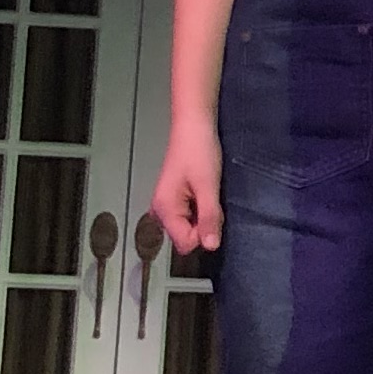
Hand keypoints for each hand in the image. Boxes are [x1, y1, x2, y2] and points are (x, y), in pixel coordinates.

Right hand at [153, 115, 223, 256]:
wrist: (194, 126)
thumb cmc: (199, 152)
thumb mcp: (208, 186)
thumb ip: (209, 217)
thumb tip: (211, 247)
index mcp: (164, 210)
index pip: (185, 244)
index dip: (203, 234)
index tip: (212, 212)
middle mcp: (160, 212)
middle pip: (186, 238)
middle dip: (204, 226)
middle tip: (211, 199)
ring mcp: (166, 206)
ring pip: (189, 228)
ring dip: (203, 217)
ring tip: (208, 193)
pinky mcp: (174, 201)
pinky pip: (190, 217)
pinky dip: (201, 209)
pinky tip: (204, 192)